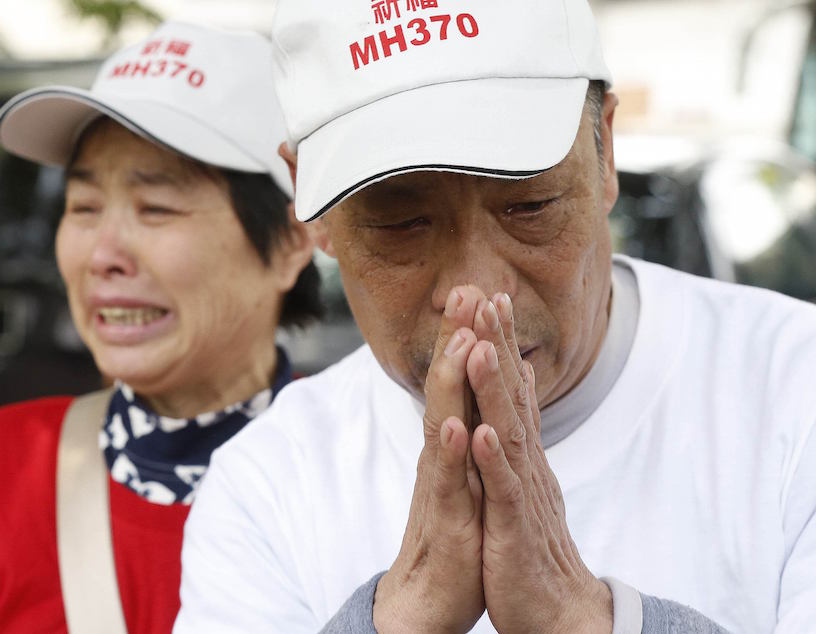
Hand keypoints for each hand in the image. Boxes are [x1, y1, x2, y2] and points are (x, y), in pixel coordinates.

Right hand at [373, 287, 485, 632]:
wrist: (428, 596)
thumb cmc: (453, 531)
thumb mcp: (467, 473)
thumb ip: (473, 432)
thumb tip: (483, 394)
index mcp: (452, 440)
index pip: (458, 379)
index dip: (467, 335)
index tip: (479, 291)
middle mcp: (440, 451)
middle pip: (445, 386)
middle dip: (454, 337)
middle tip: (463, 289)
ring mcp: (439, 481)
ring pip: (441, 422)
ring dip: (450, 381)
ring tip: (462, 340)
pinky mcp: (443, 516)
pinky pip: (446, 481)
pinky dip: (451, 451)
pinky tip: (457, 425)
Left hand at [467, 294, 612, 632]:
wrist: (557, 609)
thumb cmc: (533, 543)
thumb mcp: (526, 479)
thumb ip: (524, 430)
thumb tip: (525, 383)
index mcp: (523, 453)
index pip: (513, 388)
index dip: (501, 343)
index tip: (488, 298)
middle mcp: (527, 464)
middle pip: (514, 396)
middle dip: (499, 346)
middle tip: (489, 297)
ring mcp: (523, 494)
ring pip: (509, 433)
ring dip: (494, 389)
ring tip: (478, 347)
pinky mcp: (515, 529)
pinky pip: (503, 491)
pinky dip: (493, 460)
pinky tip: (482, 431)